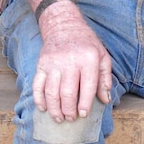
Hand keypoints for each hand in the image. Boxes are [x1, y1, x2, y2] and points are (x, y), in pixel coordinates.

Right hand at [32, 4, 112, 122]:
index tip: (83, 114)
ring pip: (51, 92)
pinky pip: (38, 85)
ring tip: (59, 118)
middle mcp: (70, 61)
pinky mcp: (41, 64)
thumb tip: (105, 99)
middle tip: (71, 118)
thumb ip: (105, 78)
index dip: (85, 104)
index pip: (87, 87)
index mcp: (88, 59)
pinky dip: (39, 99)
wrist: (63, 25)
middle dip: (69, 110)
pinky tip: (43, 108)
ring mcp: (53, 62)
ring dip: (54, 108)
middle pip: (67, 93)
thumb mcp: (102, 55)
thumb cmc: (86, 42)